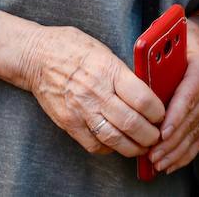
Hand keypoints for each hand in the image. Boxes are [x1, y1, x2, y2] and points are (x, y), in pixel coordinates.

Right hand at [28, 25, 164, 157]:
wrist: (36, 56)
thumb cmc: (72, 48)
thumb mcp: (104, 50)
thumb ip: (124, 72)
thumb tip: (148, 90)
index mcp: (109, 70)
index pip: (142, 99)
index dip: (158, 112)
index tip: (162, 114)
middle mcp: (96, 92)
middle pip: (131, 123)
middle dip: (150, 135)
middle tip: (157, 135)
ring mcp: (80, 110)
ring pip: (114, 139)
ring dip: (133, 147)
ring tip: (142, 146)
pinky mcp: (69, 122)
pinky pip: (94, 144)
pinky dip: (109, 149)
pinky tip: (117, 144)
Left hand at [147, 16, 198, 174]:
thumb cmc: (178, 38)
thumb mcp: (168, 40)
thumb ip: (157, 57)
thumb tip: (142, 75)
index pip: (190, 94)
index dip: (176, 115)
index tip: (162, 132)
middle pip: (192, 118)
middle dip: (172, 140)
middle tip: (153, 154)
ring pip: (196, 132)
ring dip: (176, 151)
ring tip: (158, 162)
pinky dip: (186, 154)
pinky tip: (171, 164)